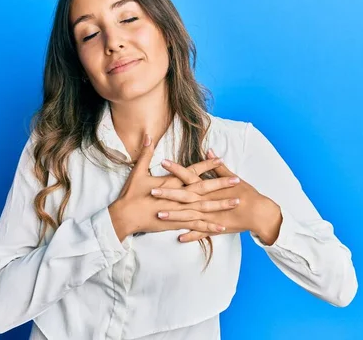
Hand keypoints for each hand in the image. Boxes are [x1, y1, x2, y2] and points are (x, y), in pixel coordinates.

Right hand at [107, 134, 231, 241]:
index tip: (220, 159)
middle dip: (221, 185)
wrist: (125, 218)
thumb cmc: (131, 195)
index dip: (207, 166)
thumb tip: (148, 135)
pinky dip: (208, 227)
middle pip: (204, 190)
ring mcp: (178, 212)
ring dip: (221, 205)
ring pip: (204, 209)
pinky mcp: (176, 224)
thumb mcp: (137, 172)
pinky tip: (222, 227)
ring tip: (236, 202)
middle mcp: (178, 197)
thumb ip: (145, 153)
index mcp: (170, 183)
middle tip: (238, 181)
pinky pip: (195, 225)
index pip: (192, 172)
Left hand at [151, 149, 281, 242]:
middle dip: (168, 193)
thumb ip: (218, 166)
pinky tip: (178, 238)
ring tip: (159, 214)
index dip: (176, 169)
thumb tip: (210, 150)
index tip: (163, 162)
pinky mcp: (214, 227)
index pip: (190, 176)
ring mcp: (210, 216)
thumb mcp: (232, 177)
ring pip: (188, 215)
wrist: (259, 212)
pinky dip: (190, 235)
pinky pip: (200, 233)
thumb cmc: (246, 193)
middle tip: (151, 190)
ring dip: (174, 215)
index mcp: (210, 188)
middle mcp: (207, 201)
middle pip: (184, 196)